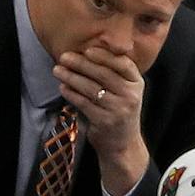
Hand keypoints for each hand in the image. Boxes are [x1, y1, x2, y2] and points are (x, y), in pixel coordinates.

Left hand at [57, 44, 147, 195]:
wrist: (123, 145)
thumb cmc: (119, 111)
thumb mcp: (125, 92)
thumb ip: (113, 74)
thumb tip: (85, 52)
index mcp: (137, 84)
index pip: (123, 64)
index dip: (105, 56)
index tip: (87, 50)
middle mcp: (130, 96)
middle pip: (103, 74)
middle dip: (81, 63)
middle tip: (64, 56)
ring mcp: (118, 110)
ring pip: (91, 88)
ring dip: (71, 77)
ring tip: (58, 70)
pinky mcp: (105, 121)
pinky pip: (84, 103)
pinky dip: (71, 94)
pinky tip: (63, 87)